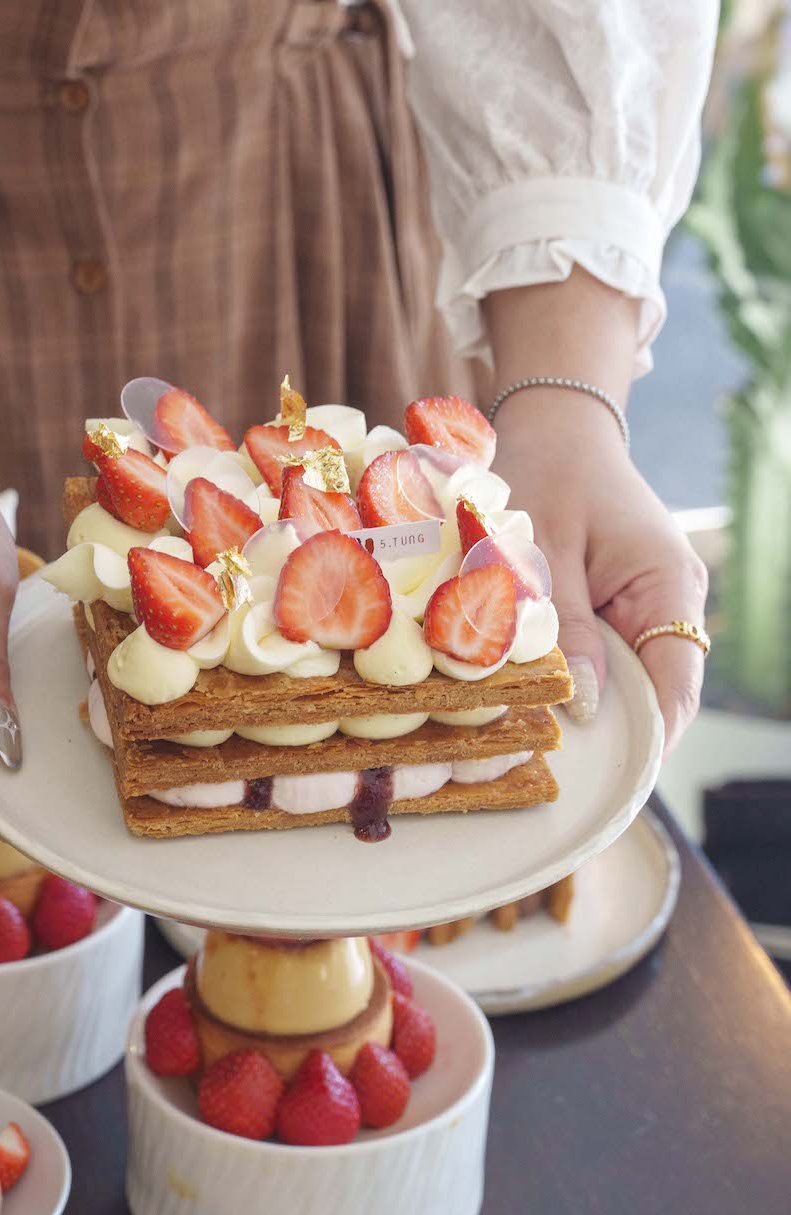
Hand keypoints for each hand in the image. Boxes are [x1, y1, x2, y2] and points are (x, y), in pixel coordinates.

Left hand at [492, 393, 708, 753]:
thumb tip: (587, 707)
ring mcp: (647, 606)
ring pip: (630, 681)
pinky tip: (544, 703)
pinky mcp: (620, 606)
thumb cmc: (550, 471)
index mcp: (669, 586)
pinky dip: (582, 680)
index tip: (610, 783)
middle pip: (656, 693)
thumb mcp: (547, 550)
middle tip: (561, 777)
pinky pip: (609, 658)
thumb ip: (570, 627)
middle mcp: (670, 603)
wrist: (554, 427)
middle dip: (614, 734)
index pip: (675, 684)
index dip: (649, 738)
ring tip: (546, 750)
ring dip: (594, 710)